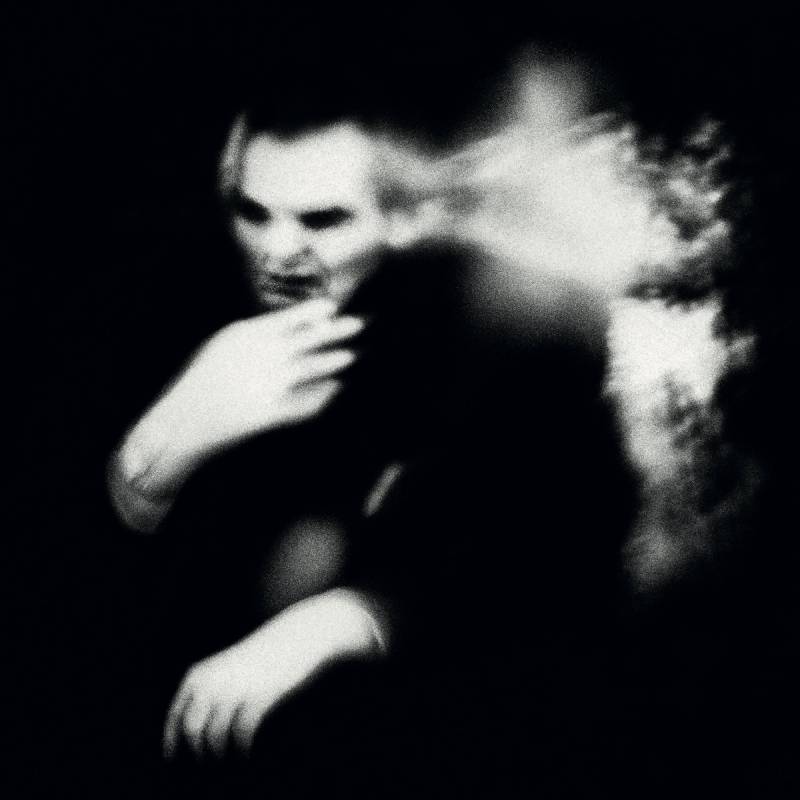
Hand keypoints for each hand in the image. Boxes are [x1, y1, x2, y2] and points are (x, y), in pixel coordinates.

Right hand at [112, 298, 363, 528]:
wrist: (184, 421)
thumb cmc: (202, 380)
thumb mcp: (223, 345)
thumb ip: (254, 334)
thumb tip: (289, 326)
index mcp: (245, 337)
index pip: (288, 319)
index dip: (313, 313)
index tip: (333, 306)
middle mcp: (260, 358)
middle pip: (306, 341)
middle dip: (334, 332)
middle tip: (359, 324)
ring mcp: (267, 386)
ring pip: (310, 369)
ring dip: (333, 362)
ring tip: (351, 356)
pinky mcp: (272, 414)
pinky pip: (306, 403)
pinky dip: (323, 395)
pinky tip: (336, 388)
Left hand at [162, 589, 386, 758]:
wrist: (298, 637)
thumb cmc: (262, 657)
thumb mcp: (226, 669)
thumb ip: (208, 692)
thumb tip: (194, 730)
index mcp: (199, 675)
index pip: (175, 717)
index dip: (172, 742)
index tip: (175, 760)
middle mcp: (211, 682)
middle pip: (192, 732)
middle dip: (198, 753)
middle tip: (209, 764)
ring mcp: (235, 689)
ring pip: (214, 737)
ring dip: (220, 755)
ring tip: (230, 760)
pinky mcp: (258, 696)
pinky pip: (241, 734)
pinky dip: (241, 749)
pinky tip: (245, 753)